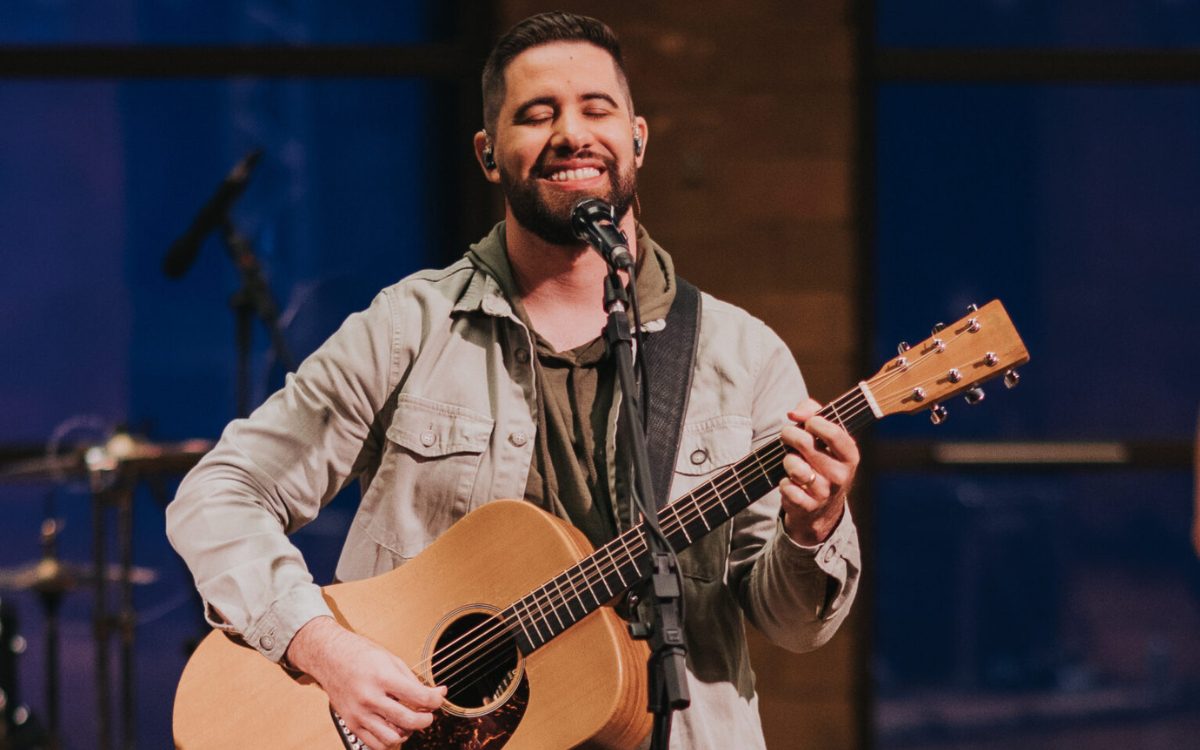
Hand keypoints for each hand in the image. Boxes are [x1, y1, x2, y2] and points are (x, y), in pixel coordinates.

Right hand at [286, 616, 445, 748]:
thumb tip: (438, 693)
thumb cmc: (361, 655)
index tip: (438, 698)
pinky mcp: (351, 724)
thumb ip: (415, 681)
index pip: (419, 697)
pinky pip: (376, 744)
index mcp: (383, 677)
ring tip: (408, 721)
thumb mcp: (392, 660)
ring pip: (393, 738)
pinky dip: (390, 740)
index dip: (436, 700)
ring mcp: (359, 713)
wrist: (329, 658)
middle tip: (427, 714)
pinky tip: (393, 728)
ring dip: (407, 733)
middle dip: (426, 720)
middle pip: (409, 721)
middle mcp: (370, 698)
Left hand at [778, 398, 859, 545]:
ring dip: (787, 461)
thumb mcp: (825, 437)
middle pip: (805, 444)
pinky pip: (786, 487)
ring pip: (794, 466)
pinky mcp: (807, 506)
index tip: (808, 423)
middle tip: (788, 436)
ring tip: (793, 463)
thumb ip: (813, 414)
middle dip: (790, 435)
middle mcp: (840, 475)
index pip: (833, 432)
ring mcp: (824, 492)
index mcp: (850, 455)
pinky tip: (792, 483)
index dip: (814, 422)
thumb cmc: (821, 461)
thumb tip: (794, 414)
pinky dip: (784, 483)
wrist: (822, 508)